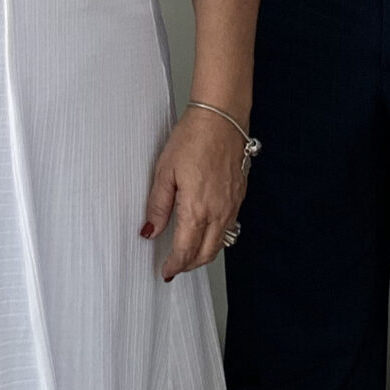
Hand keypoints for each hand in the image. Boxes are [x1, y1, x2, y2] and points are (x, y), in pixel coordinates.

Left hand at [143, 106, 249, 281]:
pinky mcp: (239, 197)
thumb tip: (150, 230)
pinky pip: (229, 227)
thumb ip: (158, 205)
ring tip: (187, 253)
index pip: (185, 251)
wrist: (221, 119)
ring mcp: (232, 206)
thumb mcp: (165, 171)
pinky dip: (216, 237)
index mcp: (197, 208)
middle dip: (189, 265)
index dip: (174, 265)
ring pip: (220, 243)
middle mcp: (218, 212)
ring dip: (203, 253)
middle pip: (205, 254)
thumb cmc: (194, 138)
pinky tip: (205, 231)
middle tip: (174, 266)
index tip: (166, 270)